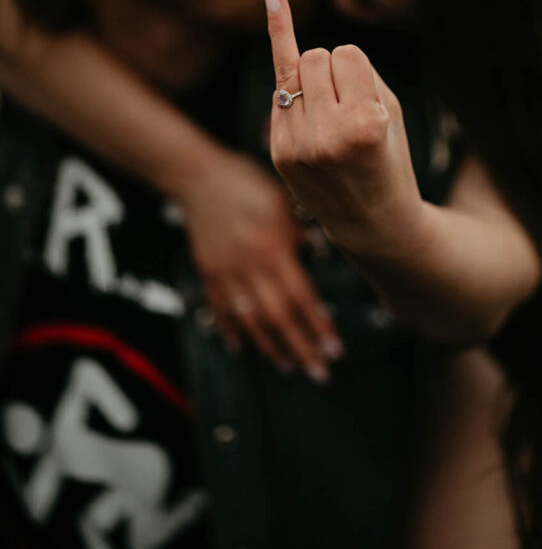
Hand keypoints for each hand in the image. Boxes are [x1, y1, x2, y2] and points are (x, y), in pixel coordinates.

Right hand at [176, 145, 342, 382]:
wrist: (200, 176)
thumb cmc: (247, 182)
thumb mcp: (283, 201)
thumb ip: (299, 232)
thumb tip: (318, 254)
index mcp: (273, 249)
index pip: (301, 297)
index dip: (318, 325)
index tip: (335, 347)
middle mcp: (250, 267)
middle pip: (279, 317)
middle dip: (301, 347)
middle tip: (320, 372)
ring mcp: (227, 273)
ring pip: (251, 320)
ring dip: (271, 347)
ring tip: (289, 367)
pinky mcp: (208, 272)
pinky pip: (220, 308)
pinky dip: (230, 330)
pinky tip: (240, 347)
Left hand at [265, 0, 422, 257]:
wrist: (374, 222)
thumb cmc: (388, 154)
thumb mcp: (390, 107)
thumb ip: (354, 64)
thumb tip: (280, 0)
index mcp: (365, 124)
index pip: (349, 55)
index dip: (358, 72)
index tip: (367, 101)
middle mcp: (327, 136)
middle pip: (318, 57)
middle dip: (335, 72)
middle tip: (348, 108)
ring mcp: (297, 146)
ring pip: (297, 68)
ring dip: (315, 80)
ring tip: (330, 115)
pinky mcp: (278, 150)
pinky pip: (277, 85)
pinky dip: (281, 41)